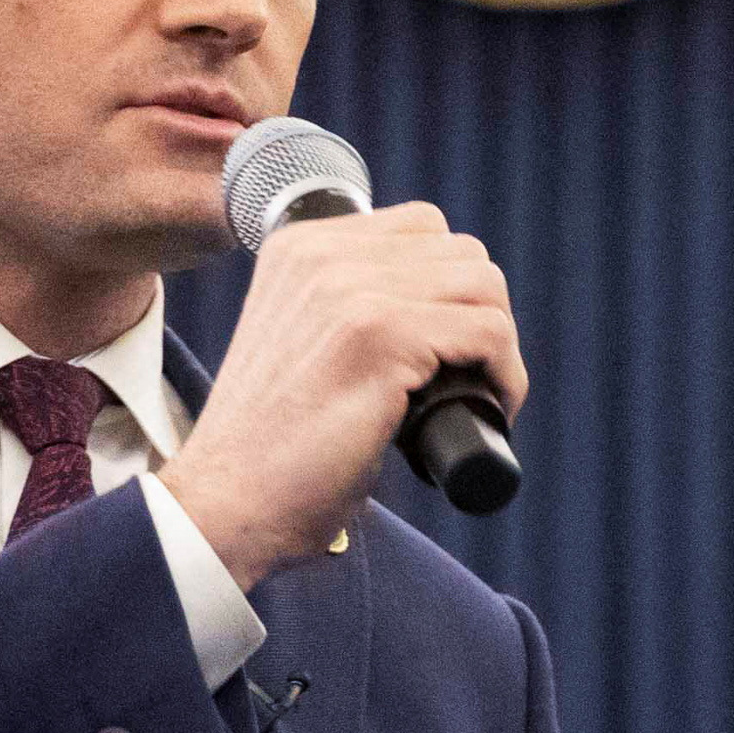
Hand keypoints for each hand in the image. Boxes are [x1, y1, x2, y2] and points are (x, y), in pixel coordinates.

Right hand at [159, 200, 523, 584]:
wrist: (227, 502)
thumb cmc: (273, 448)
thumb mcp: (301, 342)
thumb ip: (344, 307)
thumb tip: (438, 310)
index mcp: (301, 247)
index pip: (423, 229)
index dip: (454, 290)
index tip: (451, 350)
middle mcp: (322, 253)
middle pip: (463, 253)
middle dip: (483, 316)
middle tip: (471, 380)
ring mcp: (350, 290)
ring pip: (484, 286)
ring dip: (500, 347)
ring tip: (482, 398)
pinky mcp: (380, 336)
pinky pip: (489, 332)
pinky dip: (506, 377)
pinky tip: (490, 411)